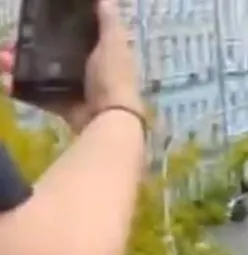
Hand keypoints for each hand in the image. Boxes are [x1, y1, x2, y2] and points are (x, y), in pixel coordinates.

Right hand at [0, 0, 140, 134]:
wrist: (109, 119)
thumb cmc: (112, 77)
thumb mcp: (113, 42)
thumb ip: (108, 20)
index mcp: (101, 54)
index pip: (75, 35)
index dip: (55, 26)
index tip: (34, 18)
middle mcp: (88, 72)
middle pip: (53, 54)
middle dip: (28, 46)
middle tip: (9, 42)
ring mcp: (76, 91)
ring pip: (42, 73)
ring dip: (19, 65)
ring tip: (3, 59)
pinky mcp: (65, 107)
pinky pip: (40, 96)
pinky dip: (21, 89)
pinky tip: (6, 81)